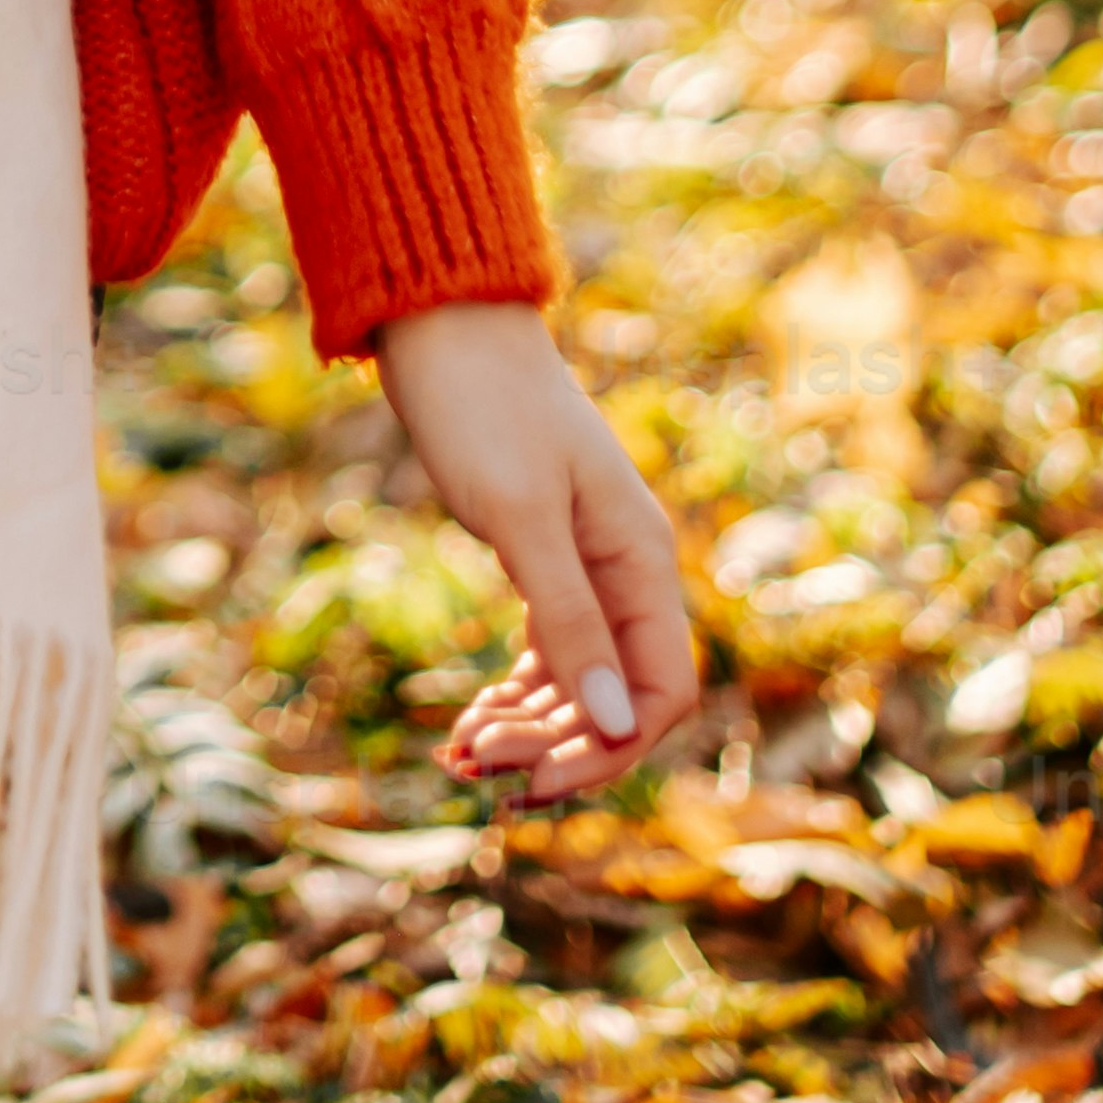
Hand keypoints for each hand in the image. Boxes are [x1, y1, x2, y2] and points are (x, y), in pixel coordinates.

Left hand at [372, 300, 697, 801]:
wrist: (441, 324)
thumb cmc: (484, 407)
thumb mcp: (522, 515)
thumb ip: (570, 615)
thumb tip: (617, 722)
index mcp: (642, 560)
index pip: (661, 691)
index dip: (608, 748)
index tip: (532, 777)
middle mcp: (625, 572)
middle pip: (617, 698)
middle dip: (554, 745)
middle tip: (471, 763)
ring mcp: (585, 567)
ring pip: (577, 684)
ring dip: (528, 728)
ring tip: (458, 754)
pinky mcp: (541, 560)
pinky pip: (548, 653)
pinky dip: (514, 694)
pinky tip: (470, 721)